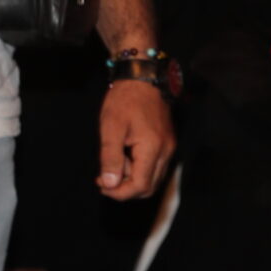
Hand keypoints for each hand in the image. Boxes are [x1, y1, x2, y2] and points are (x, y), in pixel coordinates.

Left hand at [98, 76, 174, 199]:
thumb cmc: (125, 100)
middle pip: (149, 187)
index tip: (101, 184)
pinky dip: (139, 169)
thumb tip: (109, 184)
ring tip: (114, 162)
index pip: (140, 186)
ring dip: (132, 179)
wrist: (143, 78)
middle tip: (105, 178)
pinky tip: (125, 156)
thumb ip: (111, 158)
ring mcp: (169, 147)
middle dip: (125, 189)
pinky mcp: (167, 142)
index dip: (119, 192)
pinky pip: (155, 167)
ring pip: (153, 179)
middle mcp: (166, 151)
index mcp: (153, 148)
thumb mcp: (111, 128)